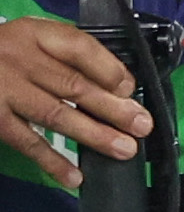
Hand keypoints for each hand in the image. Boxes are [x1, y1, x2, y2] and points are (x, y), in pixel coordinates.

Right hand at [0, 14, 146, 187]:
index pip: (80, 48)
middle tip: (141, 126)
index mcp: (35, 35)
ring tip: (123, 149)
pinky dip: (52, 161)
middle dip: (113, 108)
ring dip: (93, 135)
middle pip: (73, 85)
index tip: (129, 89)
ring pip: (55, 114)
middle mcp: (20, 60)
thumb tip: (116, 86)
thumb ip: (66, 55)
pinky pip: (27, 141)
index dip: (109, 69)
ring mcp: (5, 90)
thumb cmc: (5, 53)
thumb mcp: (32, 39)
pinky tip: (74, 176)